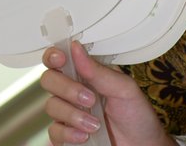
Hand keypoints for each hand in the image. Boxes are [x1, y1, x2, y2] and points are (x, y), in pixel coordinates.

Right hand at [41, 41, 174, 145]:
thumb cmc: (137, 115)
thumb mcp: (124, 88)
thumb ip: (99, 71)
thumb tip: (77, 48)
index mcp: (87, 73)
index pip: (60, 57)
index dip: (54, 55)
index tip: (61, 59)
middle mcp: (74, 90)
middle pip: (49, 79)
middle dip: (67, 88)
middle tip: (89, 99)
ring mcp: (69, 113)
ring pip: (51, 106)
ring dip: (73, 115)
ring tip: (94, 123)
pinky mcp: (67, 134)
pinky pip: (54, 131)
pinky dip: (68, 133)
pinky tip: (84, 136)